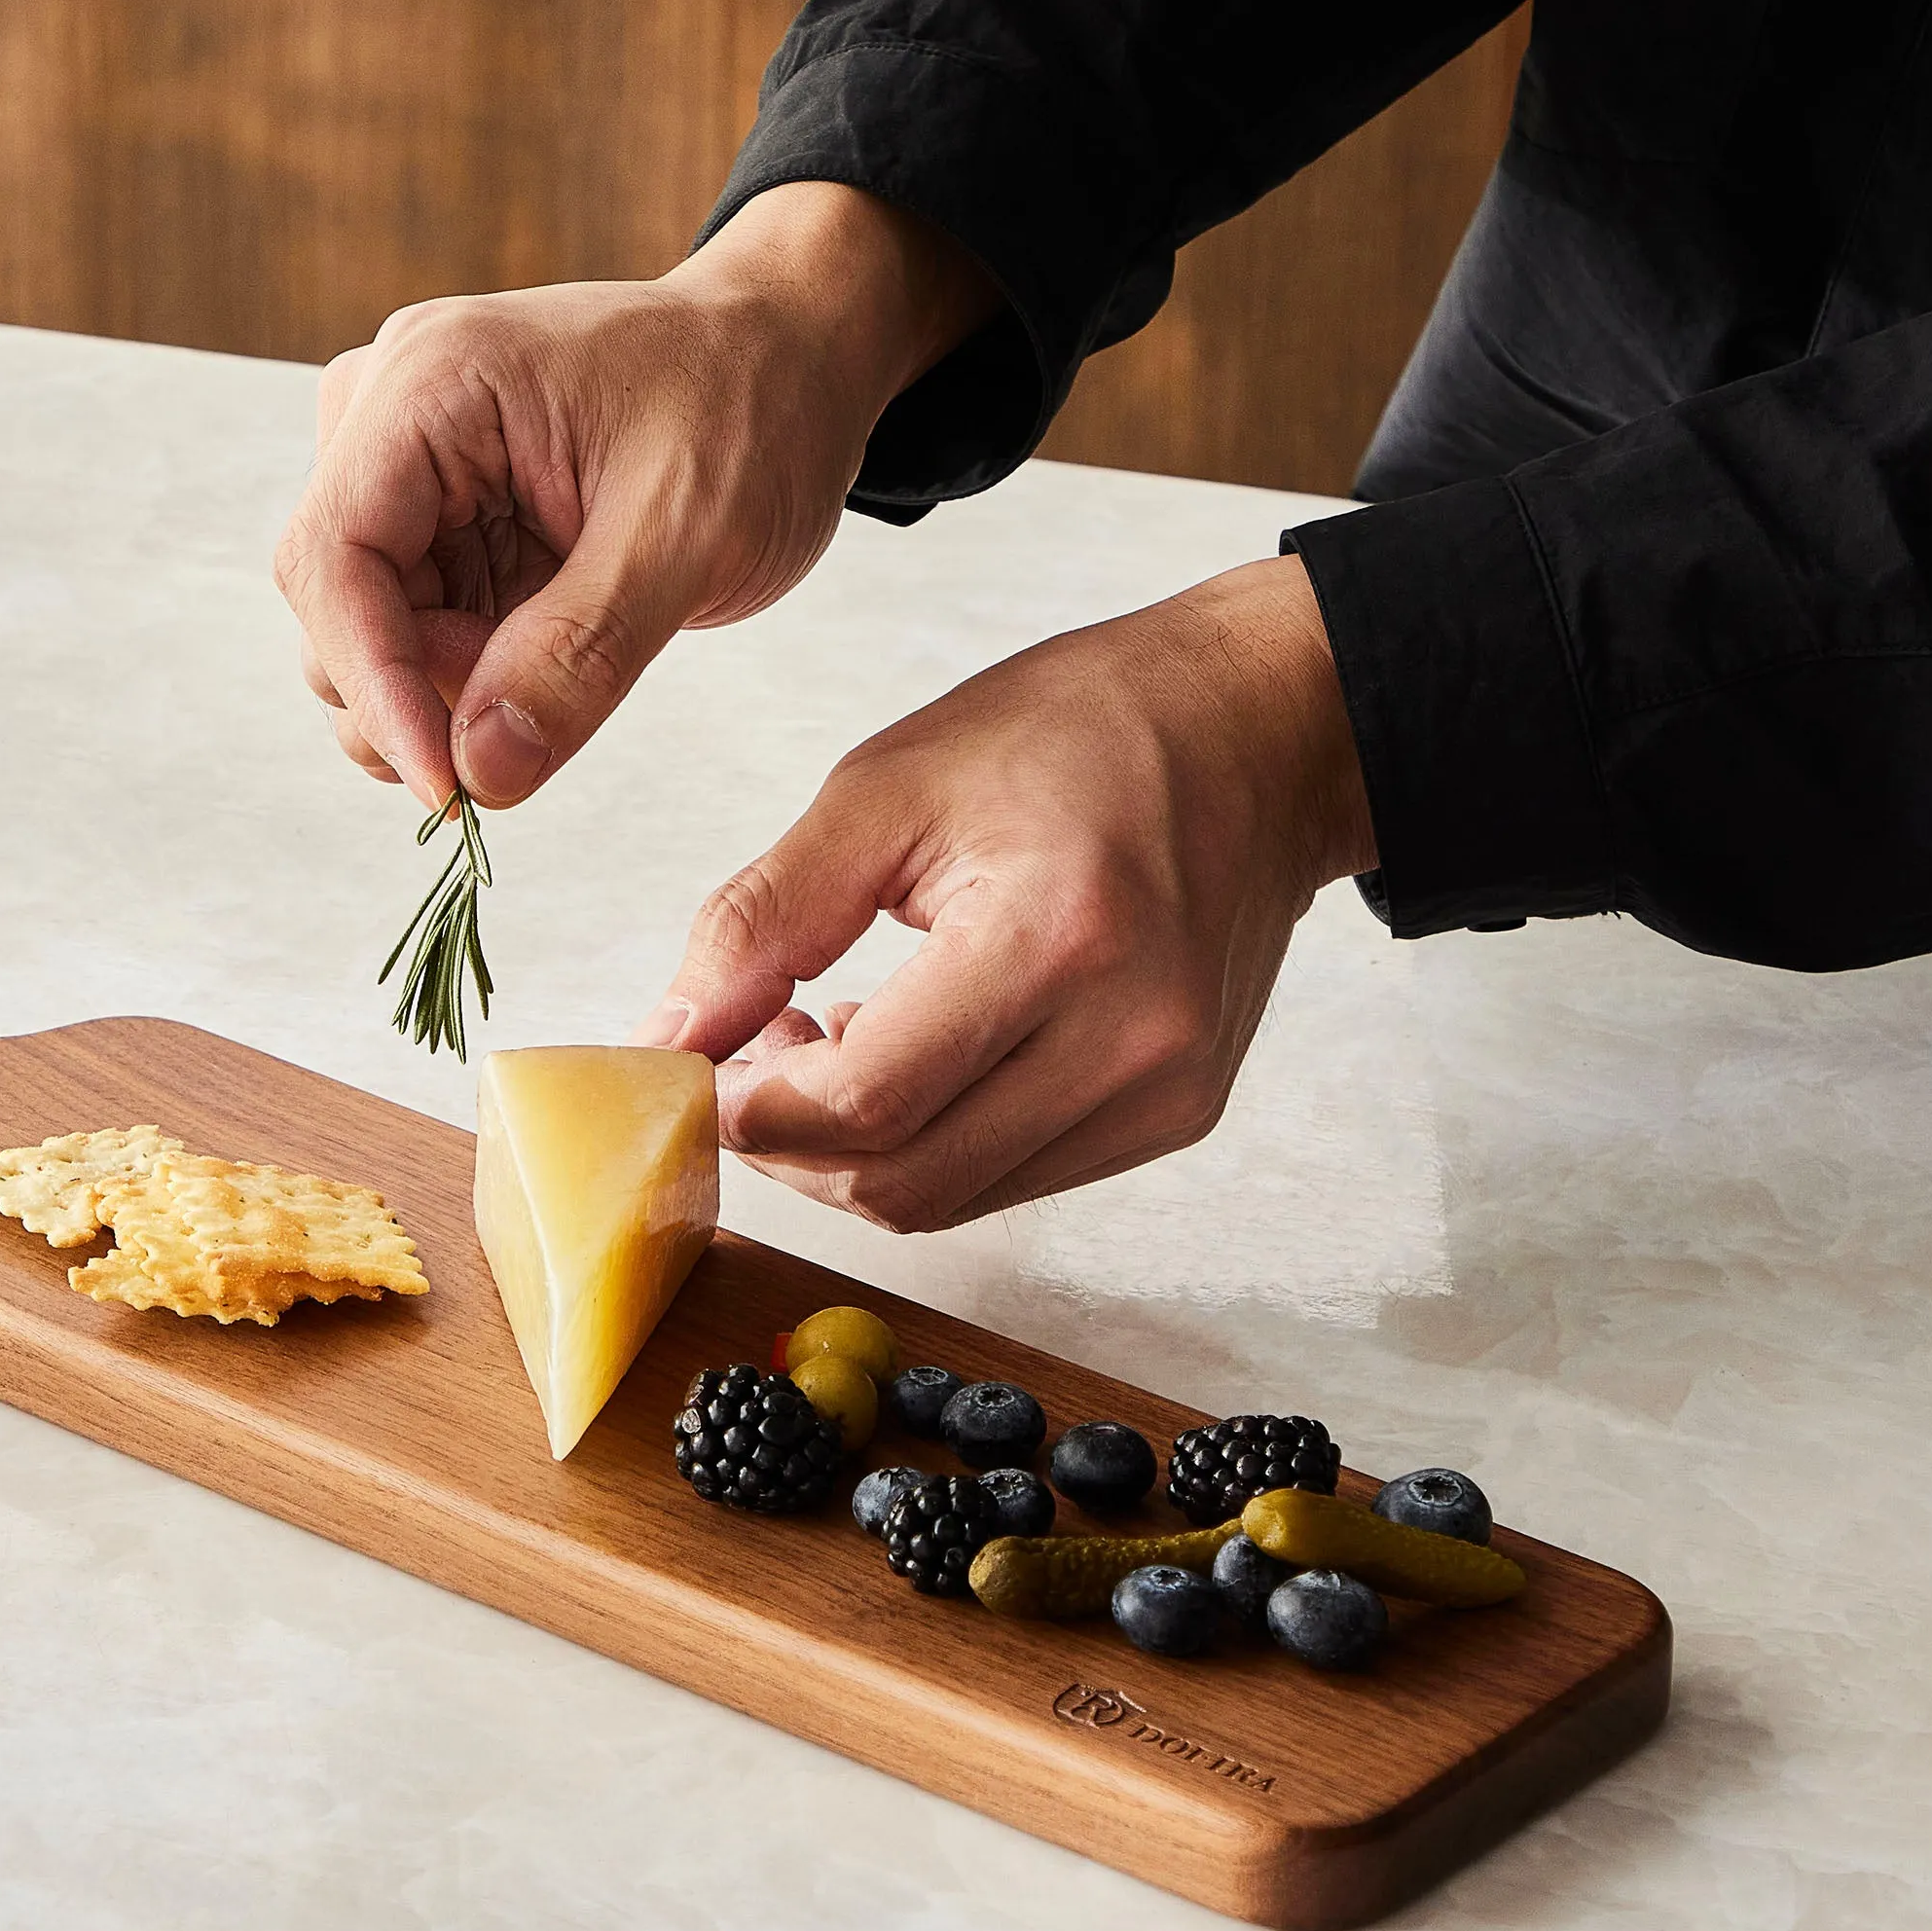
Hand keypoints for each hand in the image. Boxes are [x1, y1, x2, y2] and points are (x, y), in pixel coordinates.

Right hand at [273, 183, 995, 807]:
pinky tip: (550, 658)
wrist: (791, 358)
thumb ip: (580, 655)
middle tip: (534, 721)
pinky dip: (471, 676)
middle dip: (415, 695)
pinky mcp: (440, 516)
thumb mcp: (689, 536)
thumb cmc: (752, 406)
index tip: (444, 785)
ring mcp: (409, 466)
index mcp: (432, 384)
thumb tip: (480, 773)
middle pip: (335, 605)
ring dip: (446, 691)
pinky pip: (416, 629)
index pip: (335, 559)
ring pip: (367, 631)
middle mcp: (389, 413)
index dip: (373, 685)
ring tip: (567, 663)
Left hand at [638, 557, 1377, 1225]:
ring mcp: (1166, 1092)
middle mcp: (1131, 1038)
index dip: (753, 1109)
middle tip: (744, 1058)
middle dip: (790, 1147)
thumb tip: (669, 1036)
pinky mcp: (1176, 1116)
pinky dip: (928, 1141)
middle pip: (903, 1182)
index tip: (693, 1068)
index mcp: (1060, 937)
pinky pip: (1008, 1177)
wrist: (1261, 732)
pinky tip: (907, 1052)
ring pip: (949, 1199)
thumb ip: (762, 919)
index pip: (868, 1099)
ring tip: (822, 1042)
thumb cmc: (1081, 731)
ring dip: (853, 1151)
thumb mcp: (887, 786)